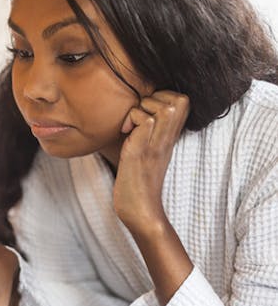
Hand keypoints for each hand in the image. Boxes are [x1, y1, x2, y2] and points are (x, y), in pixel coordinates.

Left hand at [114, 90, 189, 233]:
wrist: (140, 209)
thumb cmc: (137, 180)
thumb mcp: (147, 149)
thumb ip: (149, 130)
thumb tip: (137, 109)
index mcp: (172, 136)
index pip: (182, 98)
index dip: (162, 97)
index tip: (145, 114)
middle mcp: (170, 138)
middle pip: (177, 97)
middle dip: (152, 99)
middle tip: (137, 119)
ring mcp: (158, 143)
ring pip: (161, 104)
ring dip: (139, 110)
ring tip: (129, 128)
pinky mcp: (145, 149)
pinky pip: (142, 118)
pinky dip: (129, 121)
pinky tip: (124, 136)